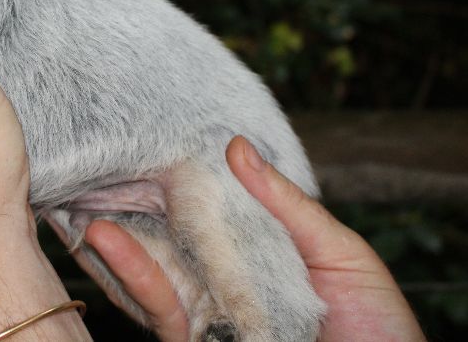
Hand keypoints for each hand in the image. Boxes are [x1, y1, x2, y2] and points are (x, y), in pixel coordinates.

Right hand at [84, 136, 426, 341]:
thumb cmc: (379, 329)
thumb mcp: (340, 254)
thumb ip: (286, 205)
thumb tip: (236, 145)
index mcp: (257, 257)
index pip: (208, 215)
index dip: (175, 183)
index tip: (146, 145)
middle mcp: (225, 284)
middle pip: (168, 240)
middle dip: (129, 204)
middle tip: (97, 166)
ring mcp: (209, 315)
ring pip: (151, 274)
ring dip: (116, 240)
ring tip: (89, 209)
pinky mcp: (195, 340)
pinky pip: (158, 310)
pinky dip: (132, 275)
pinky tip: (106, 242)